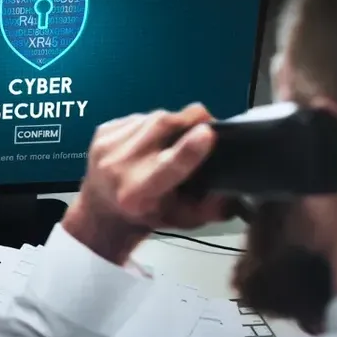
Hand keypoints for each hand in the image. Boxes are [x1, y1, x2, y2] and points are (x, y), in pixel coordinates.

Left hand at [62, 104, 231, 263]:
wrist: (102, 210)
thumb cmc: (149, 215)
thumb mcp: (183, 219)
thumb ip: (210, 208)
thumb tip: (233, 192)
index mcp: (139, 194)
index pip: (167, 167)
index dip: (189, 149)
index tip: (208, 134)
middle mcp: (118, 168)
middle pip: (163, 128)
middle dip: (192, 119)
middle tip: (207, 124)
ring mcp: (106, 146)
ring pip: (153, 117)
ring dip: (172, 122)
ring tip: (176, 137)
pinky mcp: (102, 131)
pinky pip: (138, 116)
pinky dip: (152, 123)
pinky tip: (151, 139)